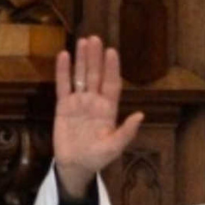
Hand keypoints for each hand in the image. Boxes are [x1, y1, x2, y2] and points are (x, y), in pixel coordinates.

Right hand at [53, 36, 143, 198]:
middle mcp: (94, 101)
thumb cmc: (98, 157)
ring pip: (80, 76)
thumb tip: (141, 115)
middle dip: (96, 57)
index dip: (112, 68)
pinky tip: (64, 56)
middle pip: (96, 75)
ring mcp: (79, 102)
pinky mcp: (63, 107)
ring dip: (82, 59)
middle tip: (95, 38)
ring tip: (82, 41)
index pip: (111, 84)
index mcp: (109, 109)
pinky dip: (63, 71)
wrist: (76, 166)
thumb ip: (126, 131)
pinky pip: (63, 86)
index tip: (112, 52)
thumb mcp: (115, 147)